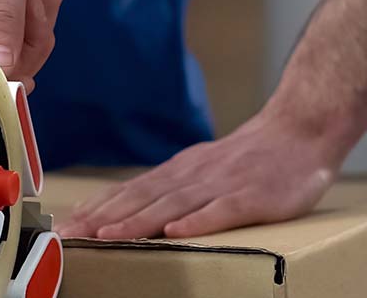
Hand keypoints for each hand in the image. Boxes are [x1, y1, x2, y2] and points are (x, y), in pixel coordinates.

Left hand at [56, 112, 344, 238]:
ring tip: (106, 236)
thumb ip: (172, 188)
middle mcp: (192, 176)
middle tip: (70, 236)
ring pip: (171, 205)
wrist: (301, 129)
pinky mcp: (252, 196)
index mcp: (179, 172)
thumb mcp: (205, 168)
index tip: (65, 226)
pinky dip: (197, 222)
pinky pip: (221, 210)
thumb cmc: (252, 158)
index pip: (129, 191)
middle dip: (102, 218)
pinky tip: (175, 233)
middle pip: (140, 199)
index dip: (96, 209)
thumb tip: (130, 209)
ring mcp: (222, 185)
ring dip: (136, 221)